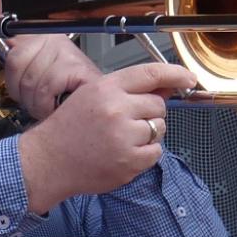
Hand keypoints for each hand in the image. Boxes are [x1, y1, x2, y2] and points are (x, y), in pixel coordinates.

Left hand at [0, 6, 100, 119]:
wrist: (94, 111)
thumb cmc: (63, 96)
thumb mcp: (32, 77)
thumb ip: (13, 60)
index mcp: (41, 37)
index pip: (5, 25)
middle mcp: (54, 39)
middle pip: (14, 61)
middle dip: (21, 90)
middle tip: (37, 96)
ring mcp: (66, 52)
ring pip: (28, 80)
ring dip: (35, 102)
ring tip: (49, 102)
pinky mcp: (76, 69)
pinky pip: (44, 89)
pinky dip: (47, 105)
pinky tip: (57, 105)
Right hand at [17, 63, 196, 213]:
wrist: (48, 162)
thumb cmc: (68, 130)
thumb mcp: (91, 96)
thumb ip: (127, 91)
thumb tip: (165, 89)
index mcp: (106, 88)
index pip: (150, 74)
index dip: (175, 74)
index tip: (188, 79)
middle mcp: (116, 109)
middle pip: (158, 105)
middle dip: (149, 113)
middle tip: (126, 122)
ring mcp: (124, 137)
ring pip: (159, 129)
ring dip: (148, 134)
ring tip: (121, 139)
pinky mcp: (129, 162)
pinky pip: (155, 152)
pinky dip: (145, 154)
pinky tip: (123, 153)